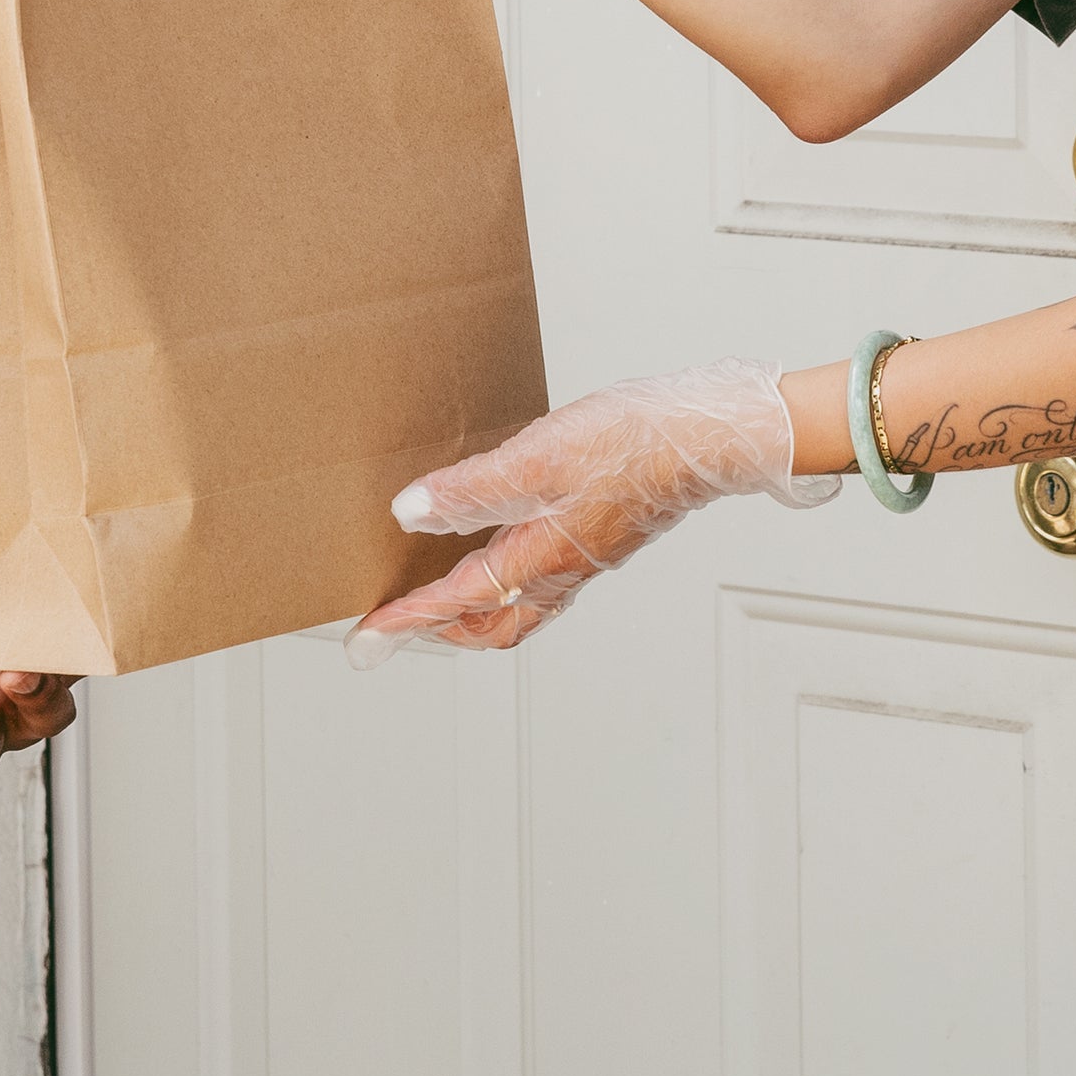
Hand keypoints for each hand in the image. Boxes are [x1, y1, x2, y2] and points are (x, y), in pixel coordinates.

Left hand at [343, 359, 834, 667]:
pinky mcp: (600, 537)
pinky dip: (506, 581)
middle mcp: (561, 569)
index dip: (406, 620)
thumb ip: (472, 488)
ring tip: (437, 593)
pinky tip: (500, 544)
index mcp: (540, 557)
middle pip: (491, 626)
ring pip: (518, 606)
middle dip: (441, 631)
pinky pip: (542, 579)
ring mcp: (584, 557)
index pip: (456, 601)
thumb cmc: (633, 441)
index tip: (366, 640)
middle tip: (398, 625)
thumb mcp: (539, 456)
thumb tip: (410, 513)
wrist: (709, 435)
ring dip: (472, 610)